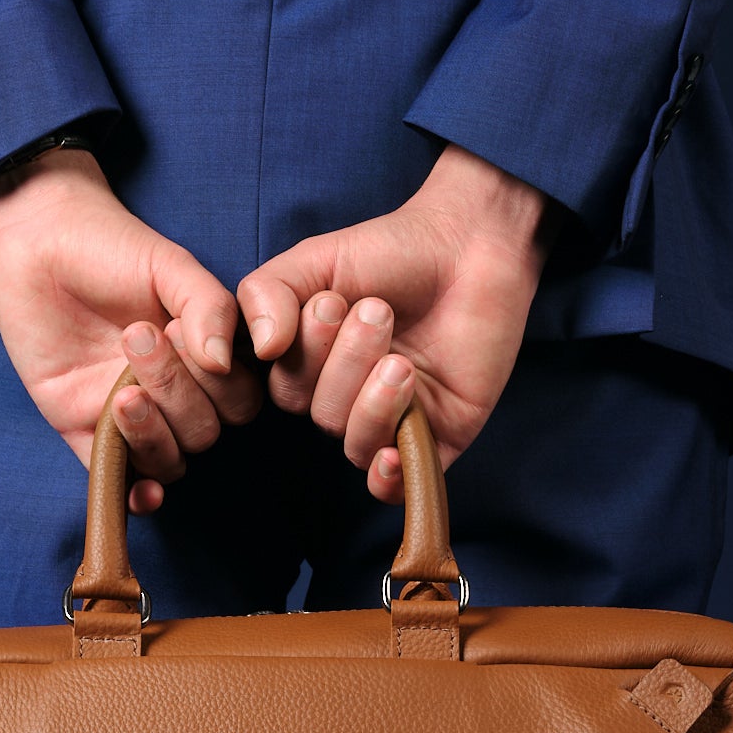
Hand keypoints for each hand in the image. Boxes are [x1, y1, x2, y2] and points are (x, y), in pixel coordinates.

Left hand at [0, 147, 259, 512]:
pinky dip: (135, 494)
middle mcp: (173, 393)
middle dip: (177, 393)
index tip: (179, 328)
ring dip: (155, 436)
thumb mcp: (169, 266)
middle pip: (203, 432)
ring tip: (123, 393)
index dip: (219, 381)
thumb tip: (225, 362)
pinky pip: (117, 477)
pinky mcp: (82, 428)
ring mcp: (129, 414)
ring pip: (168, 460)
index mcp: (203, 359)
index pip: (238, 401)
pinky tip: (141, 491)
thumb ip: (209, 306)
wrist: (36, 239)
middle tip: (137, 338)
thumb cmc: (108, 245)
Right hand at [236, 145, 562, 500]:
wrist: (471, 247)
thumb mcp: (314, 261)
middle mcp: (349, 398)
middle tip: (379, 312)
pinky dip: (387, 478)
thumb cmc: (392, 251)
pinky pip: (398, 485)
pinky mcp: (437, 437)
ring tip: (402, 361)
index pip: (287, 389)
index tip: (332, 302)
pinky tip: (393, 455)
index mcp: (314, 366)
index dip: (306, 354)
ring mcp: (393, 421)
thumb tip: (261, 349)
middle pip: (323, 415)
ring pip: (358, 444)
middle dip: (347, 364)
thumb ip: (266, 293)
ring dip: (374, 403)